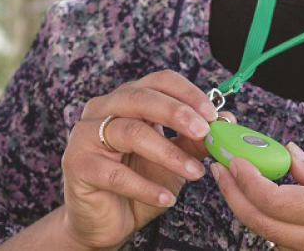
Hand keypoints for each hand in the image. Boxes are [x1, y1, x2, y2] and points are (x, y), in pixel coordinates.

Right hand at [57, 70, 227, 249]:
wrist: (106, 221)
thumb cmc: (137, 182)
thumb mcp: (173, 160)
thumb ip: (194, 140)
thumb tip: (226, 119)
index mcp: (127, 99)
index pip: (158, 81)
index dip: (187, 93)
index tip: (212, 115)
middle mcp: (103, 109)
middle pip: (141, 98)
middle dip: (177, 113)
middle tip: (204, 132)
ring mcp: (86, 135)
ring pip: (131, 132)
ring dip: (168, 152)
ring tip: (194, 172)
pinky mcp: (77, 165)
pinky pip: (115, 173)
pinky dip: (145, 186)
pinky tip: (166, 198)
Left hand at [211, 143, 303, 250]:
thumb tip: (288, 155)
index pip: (274, 199)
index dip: (246, 178)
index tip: (233, 158)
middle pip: (258, 221)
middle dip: (232, 192)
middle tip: (221, 166)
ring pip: (266, 233)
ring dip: (246, 205)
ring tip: (237, 176)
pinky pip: (281, 242)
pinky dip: (265, 219)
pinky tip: (264, 198)